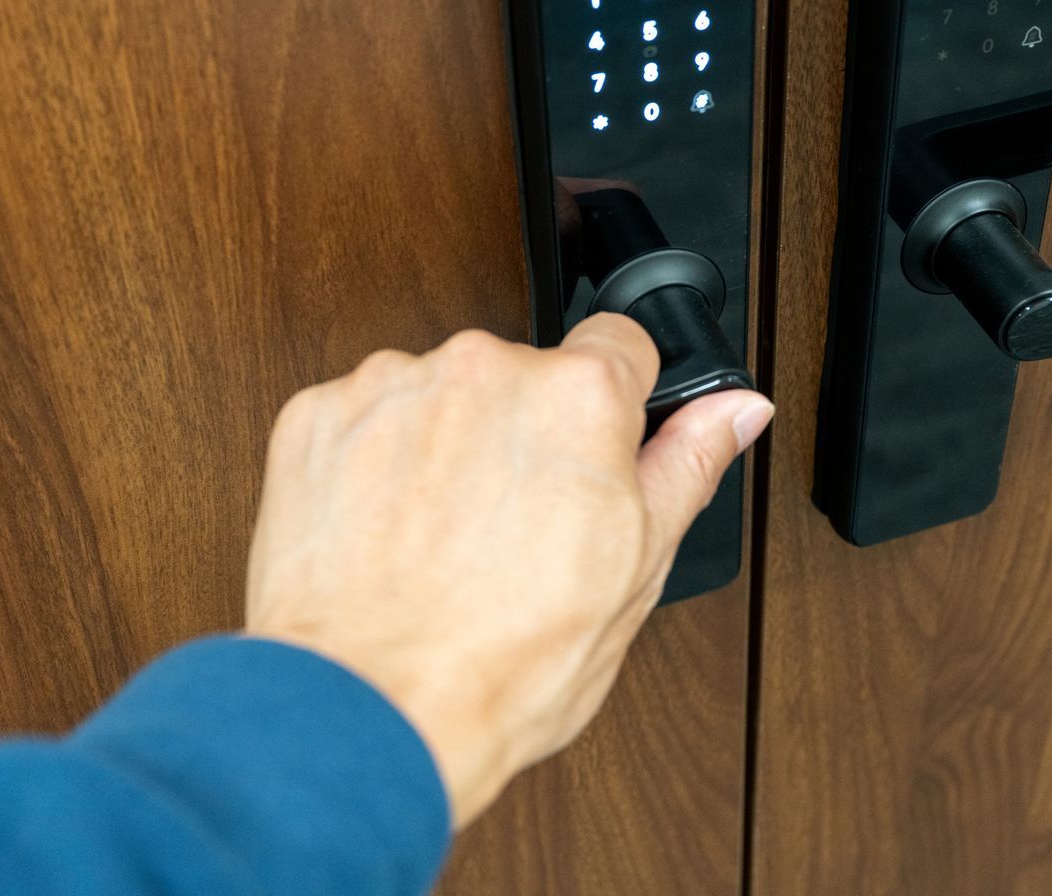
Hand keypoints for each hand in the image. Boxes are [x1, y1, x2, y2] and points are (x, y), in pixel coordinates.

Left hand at [243, 315, 772, 828]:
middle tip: (516, 530)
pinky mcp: (317, 417)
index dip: (618, 403)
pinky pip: (363, 420)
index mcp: (578, 397)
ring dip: (445, 447)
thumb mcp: (635, 570)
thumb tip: (734, 411)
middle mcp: (484, 369)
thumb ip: (685, 466)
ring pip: (440, 396)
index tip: (596, 450)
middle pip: (524, 376)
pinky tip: (389, 537)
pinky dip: (374, 466)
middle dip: (524, 437)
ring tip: (443, 545)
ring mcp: (393, 387)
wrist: (372, 708)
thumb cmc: (503, 662)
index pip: (619, 343)